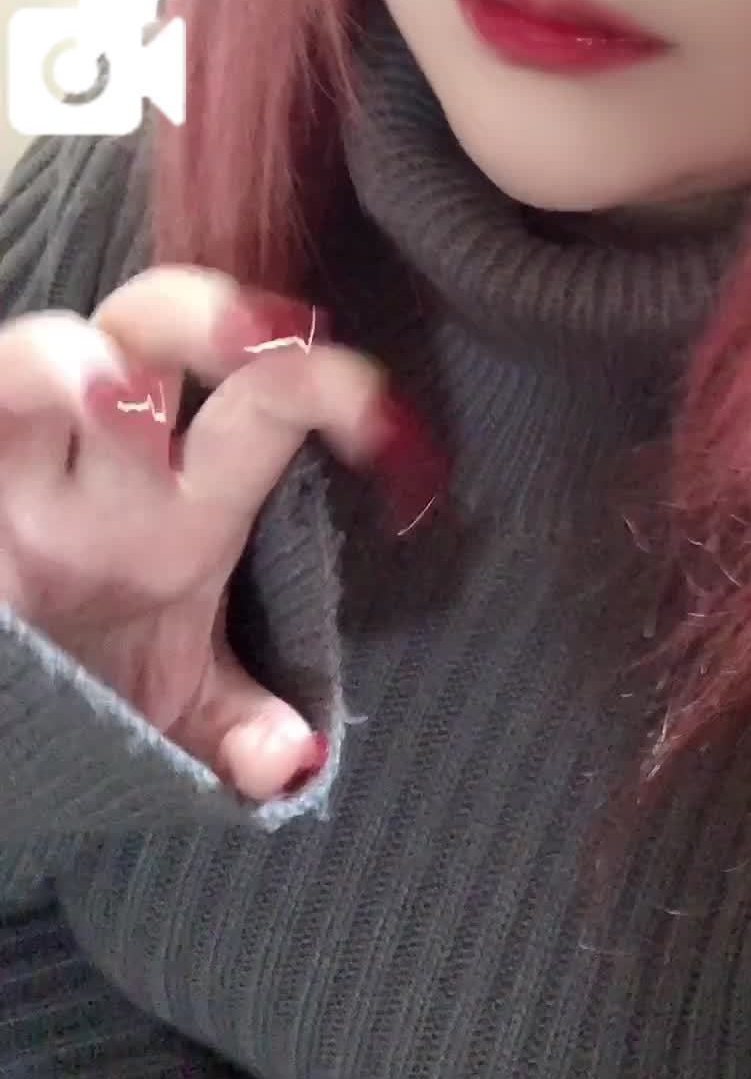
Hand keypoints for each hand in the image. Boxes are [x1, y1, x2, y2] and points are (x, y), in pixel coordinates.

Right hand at [0, 265, 426, 801]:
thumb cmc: (87, 686)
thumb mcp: (174, 714)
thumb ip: (238, 732)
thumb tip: (292, 762)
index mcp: (185, 508)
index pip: (264, 409)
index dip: (326, 389)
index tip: (385, 424)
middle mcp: (99, 462)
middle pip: (147, 327)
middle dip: (202, 316)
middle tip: (261, 338)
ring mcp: (10, 465)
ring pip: (28, 355)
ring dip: (64, 364)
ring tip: (110, 400)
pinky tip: (18, 407)